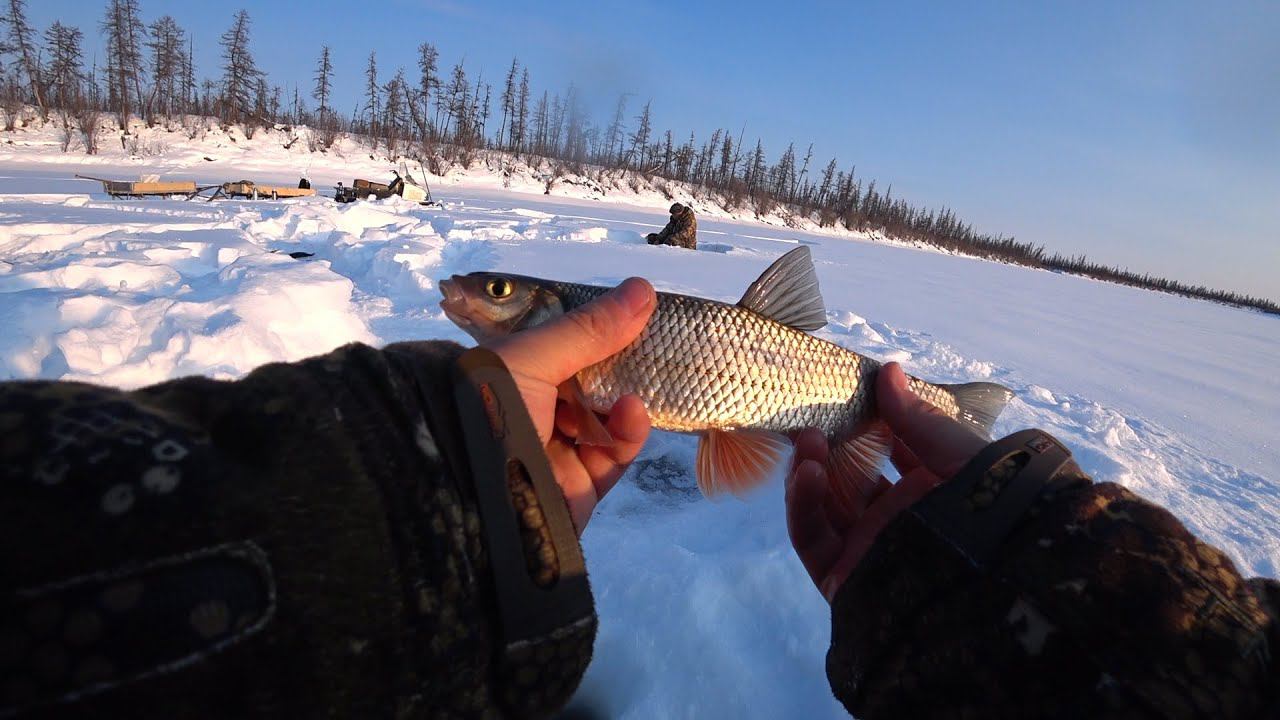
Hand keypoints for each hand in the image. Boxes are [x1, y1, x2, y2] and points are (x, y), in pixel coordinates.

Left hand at [487, 278, 655, 533]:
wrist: (474, 503)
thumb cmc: (491, 412)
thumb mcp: (531, 358)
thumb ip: (589, 329)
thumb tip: (642, 289)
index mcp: (509, 375)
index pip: (558, 344)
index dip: (594, 327)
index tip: (634, 309)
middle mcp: (531, 410)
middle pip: (588, 380)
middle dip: (621, 361)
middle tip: (655, 339)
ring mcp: (555, 449)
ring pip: (607, 416)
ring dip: (627, 395)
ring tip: (643, 378)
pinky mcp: (579, 486)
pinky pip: (614, 454)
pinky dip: (629, 431)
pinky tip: (635, 410)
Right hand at [786, 362, 987, 600]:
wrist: (990, 582)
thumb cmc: (986, 508)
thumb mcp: (958, 454)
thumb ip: (917, 418)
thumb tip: (887, 369)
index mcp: (929, 493)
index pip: (891, 454)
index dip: (869, 425)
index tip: (850, 396)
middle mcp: (897, 520)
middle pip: (848, 479)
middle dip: (829, 447)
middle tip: (813, 416)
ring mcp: (867, 548)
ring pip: (823, 505)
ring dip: (809, 468)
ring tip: (807, 438)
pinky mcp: (841, 574)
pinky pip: (810, 536)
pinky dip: (802, 502)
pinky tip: (807, 472)